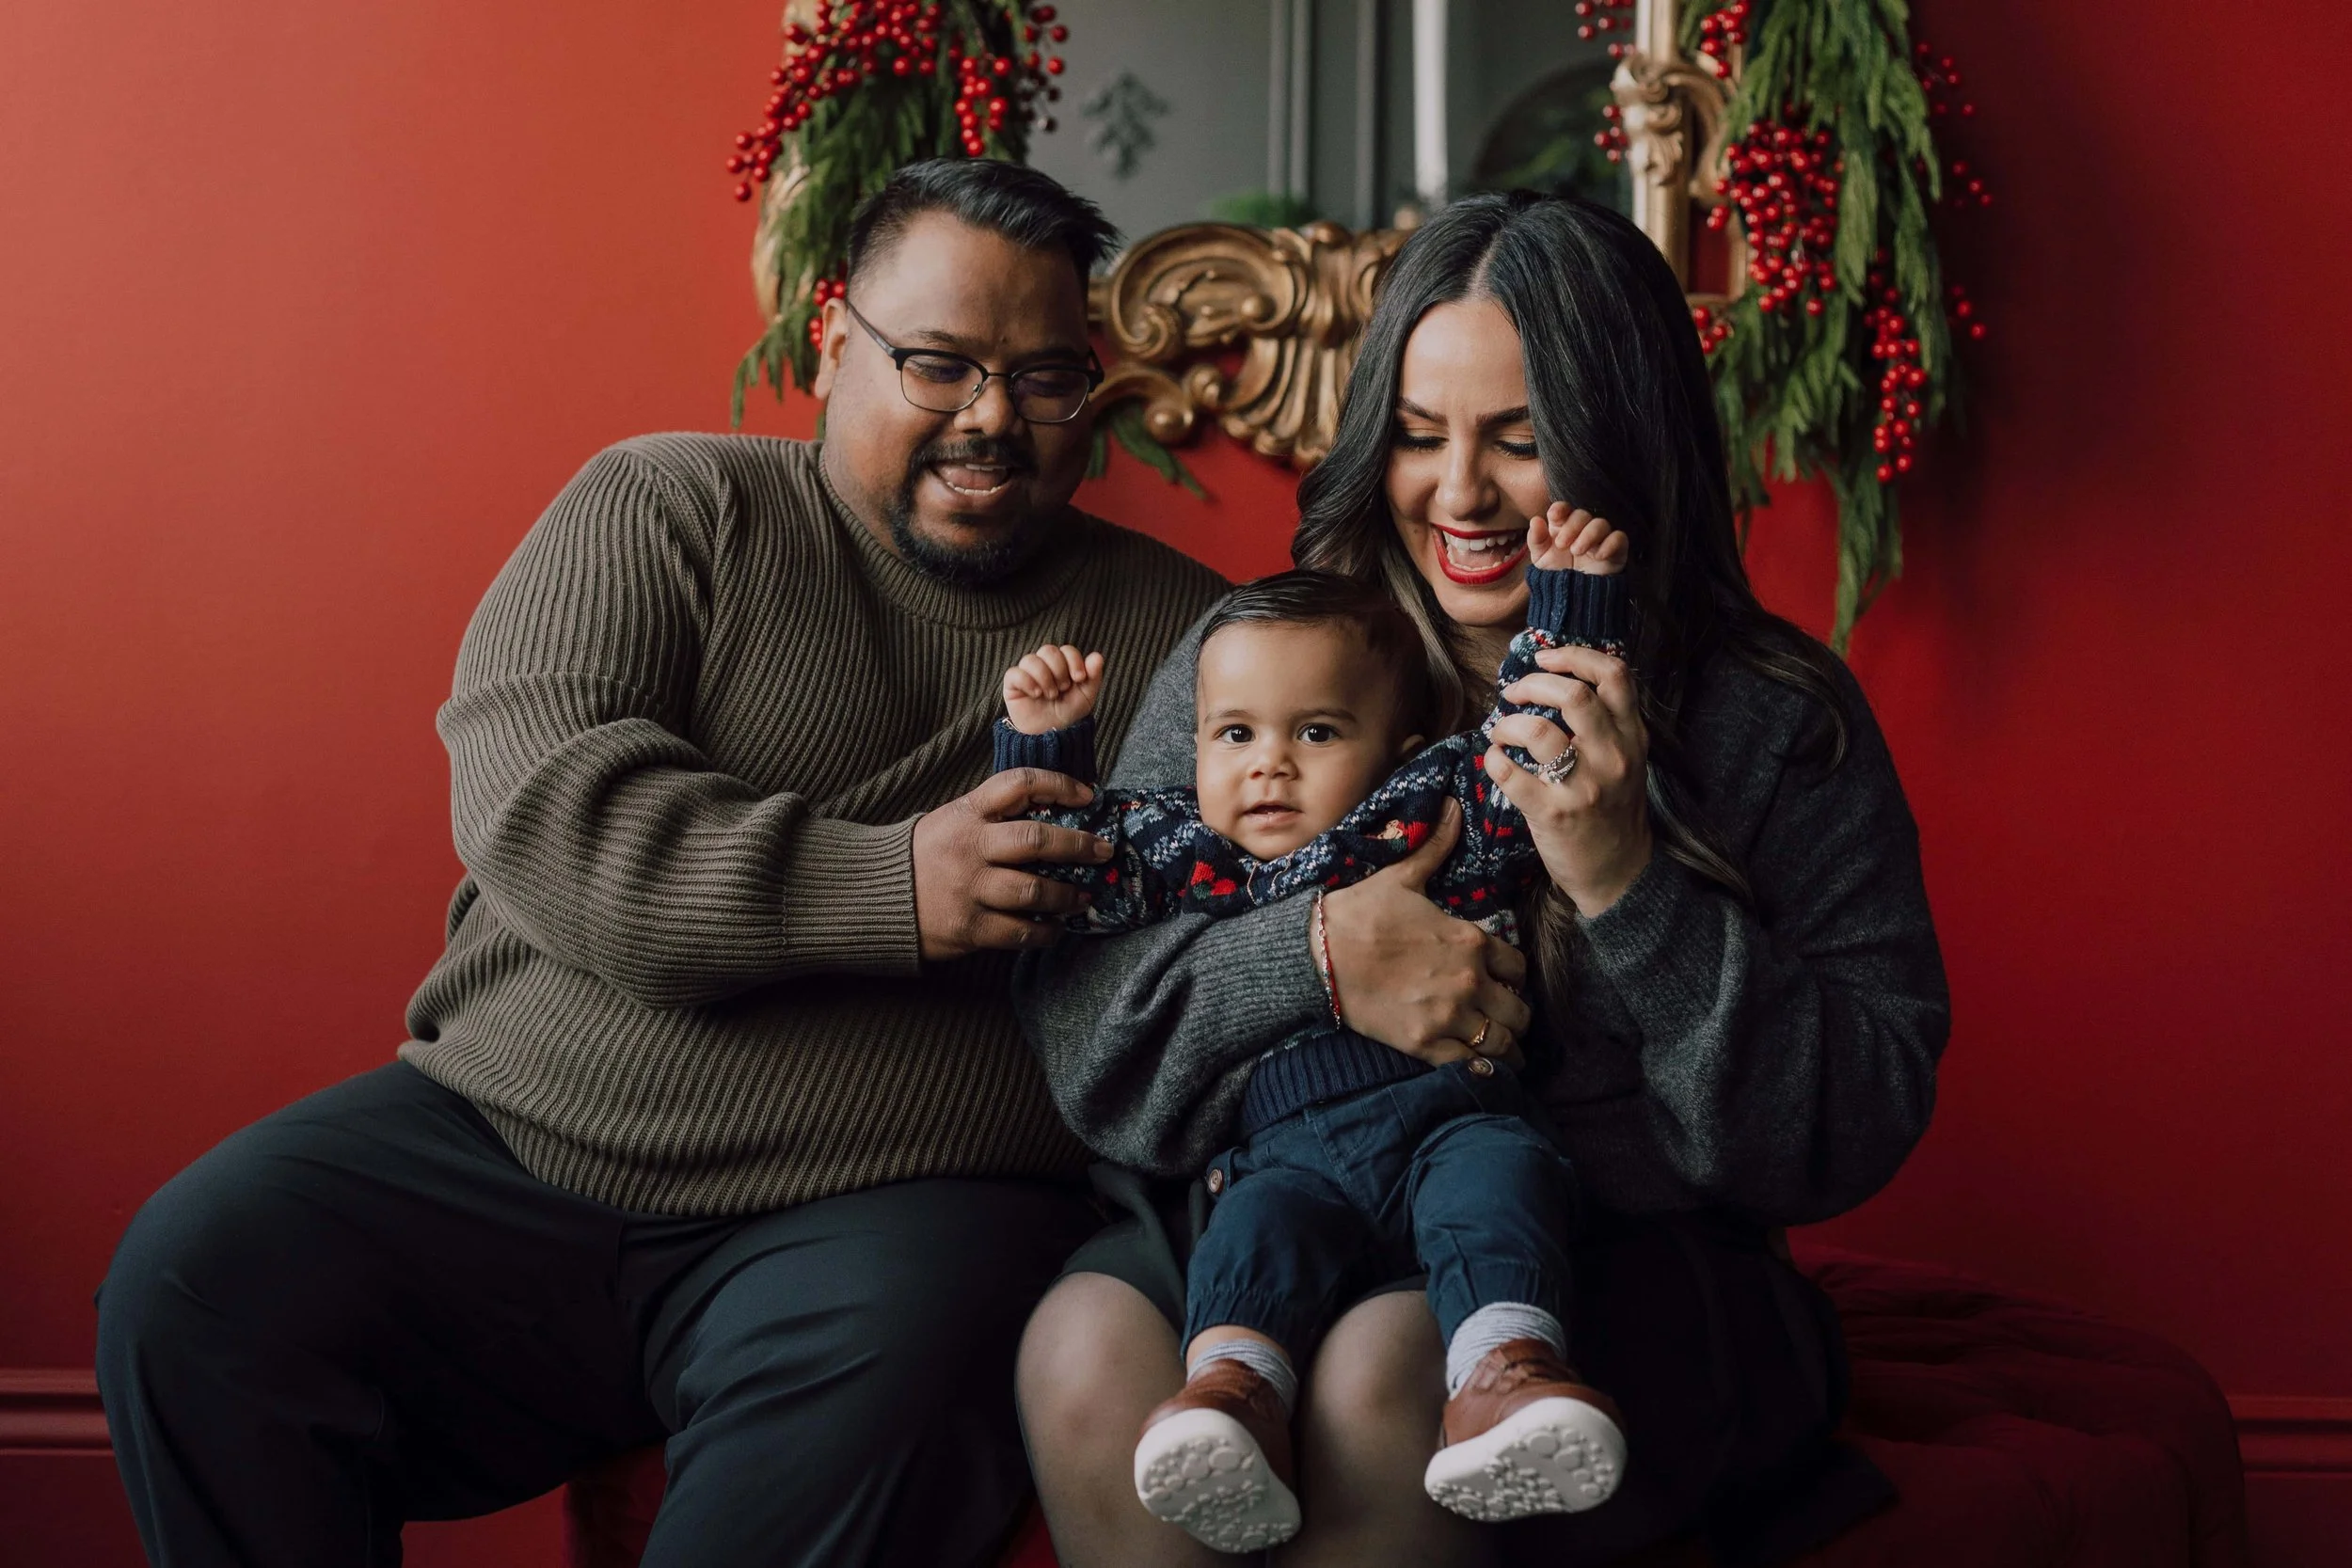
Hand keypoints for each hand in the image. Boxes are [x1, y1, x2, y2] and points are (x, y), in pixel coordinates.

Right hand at [912, 769, 1112, 959]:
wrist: (872, 897)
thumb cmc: (925, 856)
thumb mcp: (952, 820)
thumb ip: (993, 815)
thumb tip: (1054, 812)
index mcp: (967, 813)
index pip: (1019, 783)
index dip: (1059, 784)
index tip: (1088, 796)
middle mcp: (970, 847)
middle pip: (1035, 840)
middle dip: (1078, 845)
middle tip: (1102, 850)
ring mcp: (969, 889)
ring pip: (1033, 890)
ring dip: (1067, 895)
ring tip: (1083, 897)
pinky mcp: (969, 927)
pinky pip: (1020, 931)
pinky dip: (1046, 931)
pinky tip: (1056, 928)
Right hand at [1003, 644, 1105, 734]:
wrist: (1052, 735)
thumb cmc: (1068, 714)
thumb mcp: (1086, 696)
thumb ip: (1093, 676)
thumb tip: (1097, 656)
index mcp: (1062, 665)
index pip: (1066, 650)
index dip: (1073, 660)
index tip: (1079, 678)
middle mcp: (1043, 666)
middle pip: (1048, 650)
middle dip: (1059, 669)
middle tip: (1063, 688)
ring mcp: (1027, 674)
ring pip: (1030, 660)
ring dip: (1044, 677)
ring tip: (1050, 695)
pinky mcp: (1012, 685)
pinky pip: (1014, 673)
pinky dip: (1027, 682)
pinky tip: (1036, 694)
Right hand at [1321, 801, 1531, 1067]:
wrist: (1317, 953)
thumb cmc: (1359, 913)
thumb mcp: (1401, 877)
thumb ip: (1435, 847)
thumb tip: (1453, 806)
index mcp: (1470, 941)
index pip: (1519, 967)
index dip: (1513, 975)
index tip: (1503, 980)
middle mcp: (1469, 980)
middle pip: (1519, 1011)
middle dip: (1515, 1015)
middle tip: (1504, 1017)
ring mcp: (1448, 1015)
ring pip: (1502, 1043)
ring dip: (1505, 1046)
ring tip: (1500, 1048)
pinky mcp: (1424, 1043)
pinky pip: (1471, 1066)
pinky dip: (1480, 1068)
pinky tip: (1478, 1065)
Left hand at [1487, 643, 1653, 916]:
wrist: (1619, 874)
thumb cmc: (1613, 811)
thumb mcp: (1625, 760)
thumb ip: (1605, 724)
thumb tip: (1558, 682)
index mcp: (1632, 737)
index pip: (1613, 674)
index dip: (1574, 656)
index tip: (1544, 658)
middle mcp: (1612, 756)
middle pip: (1573, 694)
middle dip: (1532, 684)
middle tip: (1513, 693)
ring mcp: (1584, 786)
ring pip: (1538, 731)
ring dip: (1507, 724)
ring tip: (1501, 731)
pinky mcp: (1554, 813)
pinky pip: (1510, 774)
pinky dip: (1493, 760)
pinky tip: (1494, 761)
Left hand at [1526, 502, 1626, 576]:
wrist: (1573, 599)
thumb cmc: (1557, 574)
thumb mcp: (1541, 559)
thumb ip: (1536, 540)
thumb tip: (1535, 520)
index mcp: (1563, 527)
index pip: (1564, 509)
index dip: (1560, 508)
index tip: (1554, 515)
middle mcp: (1582, 529)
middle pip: (1582, 514)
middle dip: (1572, 526)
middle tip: (1562, 544)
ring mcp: (1600, 539)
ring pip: (1601, 523)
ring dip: (1589, 534)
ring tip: (1576, 551)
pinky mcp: (1616, 551)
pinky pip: (1619, 538)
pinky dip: (1610, 544)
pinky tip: (1598, 555)